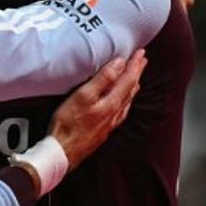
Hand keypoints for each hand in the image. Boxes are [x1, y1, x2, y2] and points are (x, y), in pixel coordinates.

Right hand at [48, 49, 146, 170]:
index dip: (135, 65)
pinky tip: (123, 102)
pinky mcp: (104, 129)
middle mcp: (115, 112)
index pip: (128, 79)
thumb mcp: (83, 95)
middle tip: (143, 60)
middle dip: (137, 73)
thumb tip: (119, 63)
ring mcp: (110, 122)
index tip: (141, 52)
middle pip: (130, 89)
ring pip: (127, 100)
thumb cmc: (69, 123)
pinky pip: (122, 110)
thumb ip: (103, 79)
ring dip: (132, 86)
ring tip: (136, 77)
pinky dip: (126, 100)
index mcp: (112, 102)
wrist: (63, 152)